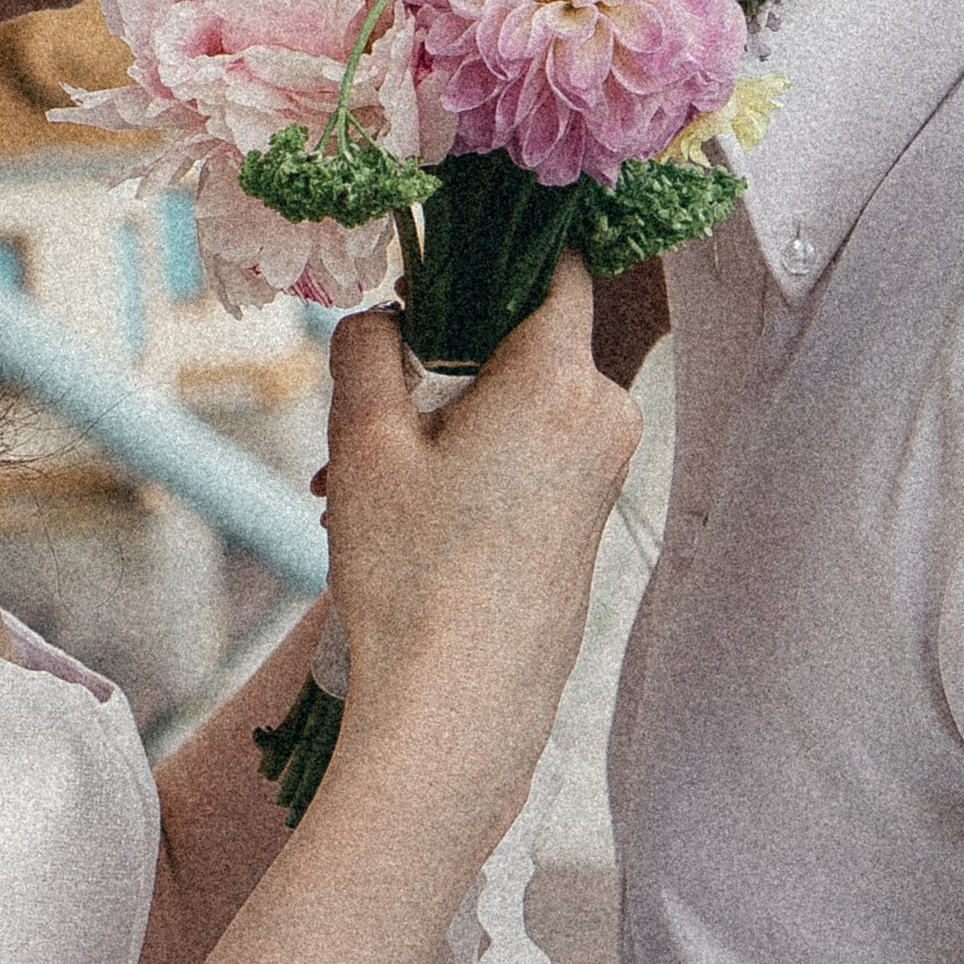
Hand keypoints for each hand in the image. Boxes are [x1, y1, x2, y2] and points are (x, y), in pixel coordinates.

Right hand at [320, 261, 638, 838]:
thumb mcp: (365, 443)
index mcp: (559, 379)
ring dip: (444, 417)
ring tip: (360, 481)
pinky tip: (404, 514)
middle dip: (443, 357)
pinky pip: (531, 450)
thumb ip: (368, 348)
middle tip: (368, 407)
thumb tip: (385, 317)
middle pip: (522, 336)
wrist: (459, 712)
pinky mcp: (588, 516)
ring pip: (518, 399)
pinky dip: (471, 459)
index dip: (489, 251)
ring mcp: (603, 471)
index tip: (429, 265)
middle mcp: (602, 415)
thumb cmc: (414, 577)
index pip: (553, 264)